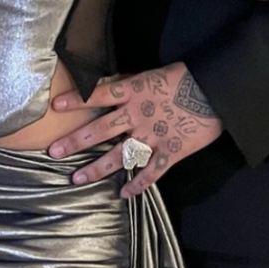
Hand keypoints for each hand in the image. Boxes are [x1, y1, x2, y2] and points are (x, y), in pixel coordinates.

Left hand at [48, 62, 223, 197]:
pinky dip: (138, 184)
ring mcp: (152, 135)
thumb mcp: (151, 74)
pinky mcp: (169, 151)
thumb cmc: (183, 78)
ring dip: (98, 168)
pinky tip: (125, 194)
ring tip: (77, 178)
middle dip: (76, 141)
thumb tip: (105, 85)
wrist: (214, 92)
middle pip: (101, 129)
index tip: (56, 105)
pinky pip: (151, 172)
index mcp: (134, 91)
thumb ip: (128, 83)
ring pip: (120, 155)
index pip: (98, 94)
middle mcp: (138, 114)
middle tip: (54, 152)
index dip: (77, 99)